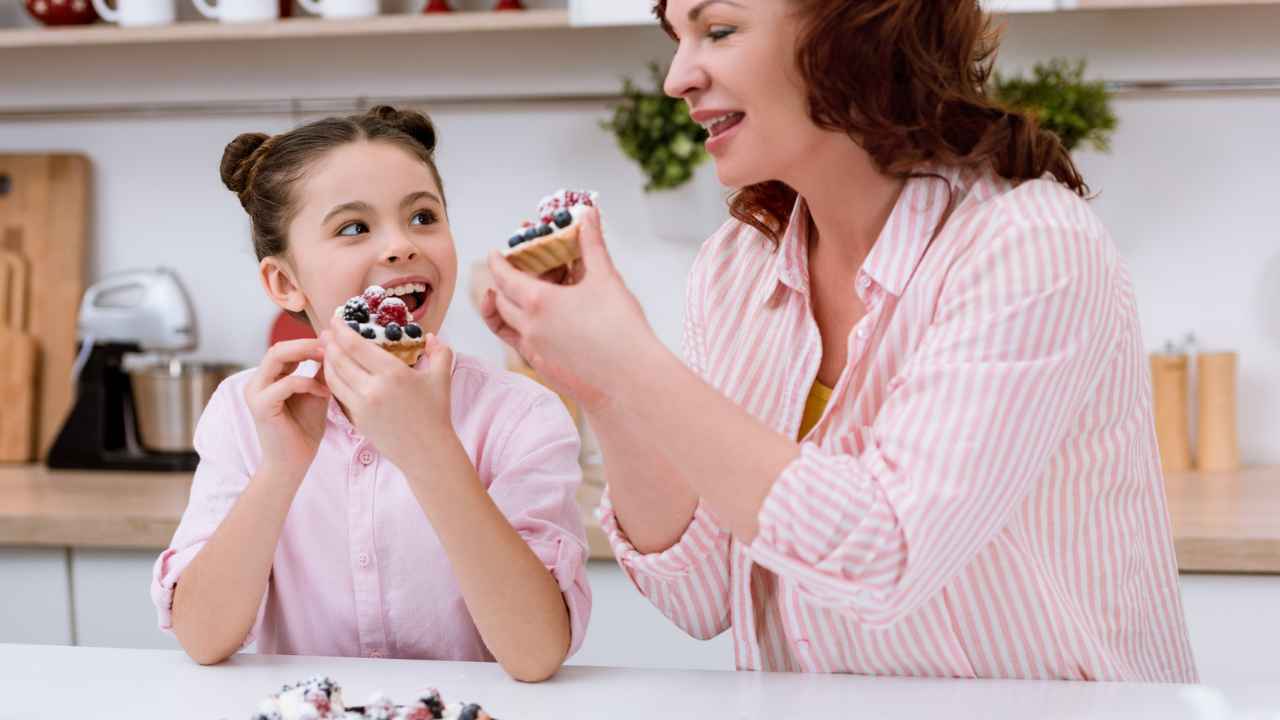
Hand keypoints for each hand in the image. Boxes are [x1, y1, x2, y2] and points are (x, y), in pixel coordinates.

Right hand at [245, 339, 330, 482]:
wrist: (293, 464)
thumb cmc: (304, 431)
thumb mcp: (316, 394)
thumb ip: (320, 373)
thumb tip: (333, 349)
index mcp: (268, 378)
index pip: (284, 348)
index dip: (308, 342)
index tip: (334, 343)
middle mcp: (257, 382)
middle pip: (278, 347)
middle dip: (307, 344)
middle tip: (332, 347)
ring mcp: (255, 393)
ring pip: (276, 357)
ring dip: (306, 356)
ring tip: (329, 361)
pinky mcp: (261, 406)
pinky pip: (285, 383)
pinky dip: (307, 383)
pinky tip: (324, 392)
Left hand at [320, 317, 455, 467]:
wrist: (427, 452)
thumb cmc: (436, 414)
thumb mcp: (442, 378)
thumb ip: (440, 352)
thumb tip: (431, 337)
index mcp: (394, 373)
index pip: (356, 345)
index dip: (341, 330)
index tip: (336, 319)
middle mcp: (373, 388)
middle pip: (339, 359)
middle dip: (329, 342)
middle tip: (326, 331)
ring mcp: (362, 406)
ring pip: (333, 377)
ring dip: (326, 360)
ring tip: (327, 350)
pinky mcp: (356, 420)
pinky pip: (338, 395)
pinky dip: (331, 380)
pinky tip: (334, 374)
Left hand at [481, 208, 660, 413]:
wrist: (630, 383)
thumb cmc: (621, 330)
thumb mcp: (606, 278)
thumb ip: (592, 243)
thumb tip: (588, 212)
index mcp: (537, 302)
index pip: (504, 276)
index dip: (498, 262)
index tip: (495, 253)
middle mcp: (528, 328)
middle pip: (501, 301)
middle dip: (501, 284)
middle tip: (511, 271)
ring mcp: (534, 352)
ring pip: (506, 327)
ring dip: (505, 310)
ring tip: (513, 299)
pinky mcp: (544, 370)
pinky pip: (521, 346)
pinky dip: (521, 332)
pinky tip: (538, 327)